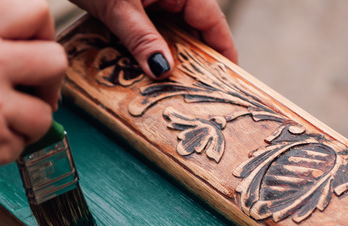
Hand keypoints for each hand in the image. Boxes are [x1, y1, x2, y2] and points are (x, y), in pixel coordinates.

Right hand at [0, 0, 67, 195]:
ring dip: (27, 122)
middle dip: (50, 81)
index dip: (43, 33)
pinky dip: (5, 147)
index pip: (35, 10)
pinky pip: (22, 145)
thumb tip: (15, 48)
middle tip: (32, 94)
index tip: (34, 52)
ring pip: (44, 112)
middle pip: (56, 60)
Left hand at [71, 0, 236, 77]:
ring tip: (172, 89)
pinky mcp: (137, 4)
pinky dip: (151, 49)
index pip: (213, 22)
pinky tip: (147, 70)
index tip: (229, 80)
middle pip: (194, 30)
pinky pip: (152, 29)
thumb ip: (141, 38)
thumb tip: (163, 70)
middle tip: (196, 94)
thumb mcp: (118, 8)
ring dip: (170, 58)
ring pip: (172, 32)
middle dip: (195, 61)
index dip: (223, 52)